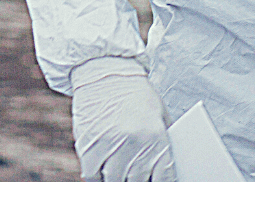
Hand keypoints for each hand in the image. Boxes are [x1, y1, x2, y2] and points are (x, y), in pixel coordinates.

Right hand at [70, 57, 175, 181]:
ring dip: (118, 182)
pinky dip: (97, 179)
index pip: (163, 181)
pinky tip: (103, 175)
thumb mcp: (159, 116)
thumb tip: (166, 175)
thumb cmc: (137, 94)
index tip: (156, 188)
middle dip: (138, 185)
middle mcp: (134, 143)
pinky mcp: (88, 144)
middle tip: (137, 180)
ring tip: (121, 178)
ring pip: (114, 183)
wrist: (106, 69)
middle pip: (137, 185)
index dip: (160, 188)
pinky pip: (92, 175)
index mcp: (156, 138)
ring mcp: (110, 145)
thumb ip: (162, 145)